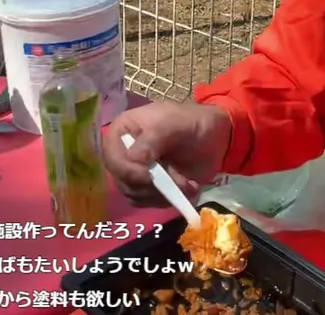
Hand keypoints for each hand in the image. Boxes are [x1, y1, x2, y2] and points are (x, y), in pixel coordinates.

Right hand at [103, 102, 232, 207]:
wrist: (213, 137)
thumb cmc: (192, 123)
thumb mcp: (175, 123)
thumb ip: (155, 137)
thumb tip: (132, 157)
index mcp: (122, 131)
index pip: (111, 156)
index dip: (126, 170)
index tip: (149, 176)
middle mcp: (123, 153)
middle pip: (121, 179)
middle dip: (150, 185)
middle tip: (177, 181)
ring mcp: (134, 172)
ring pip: (134, 194)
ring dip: (161, 194)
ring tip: (186, 183)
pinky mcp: (147, 187)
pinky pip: (147, 202)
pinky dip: (167, 199)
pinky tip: (185, 189)